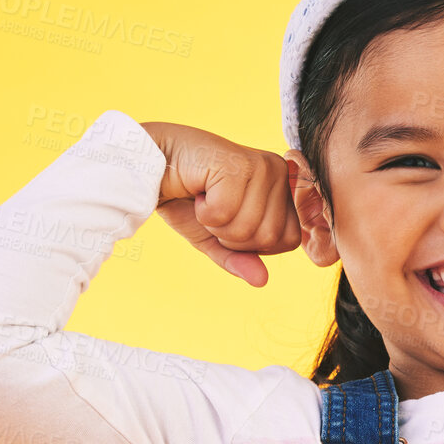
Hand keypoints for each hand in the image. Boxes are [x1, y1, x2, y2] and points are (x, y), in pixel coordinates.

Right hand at [141, 121, 301, 286]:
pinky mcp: (238, 164)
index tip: (229, 218)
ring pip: (248, 228)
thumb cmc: (186, 198)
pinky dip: (204, 212)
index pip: (289, 240)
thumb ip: (240, 259)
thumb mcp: (215, 238)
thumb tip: (262, 281)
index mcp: (283, 189)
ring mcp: (262, 166)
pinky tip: (198, 189)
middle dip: (231, 236)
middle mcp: (279, 173)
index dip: (253, 244)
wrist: (154, 163)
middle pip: (269, 238)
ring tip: (205, 198)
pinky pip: (225, 214)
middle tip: (213, 207)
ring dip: (216, 224)